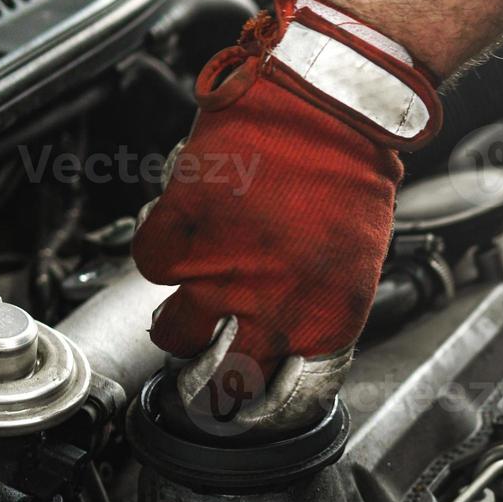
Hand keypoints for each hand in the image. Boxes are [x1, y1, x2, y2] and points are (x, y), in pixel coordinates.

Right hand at [133, 0, 440, 429]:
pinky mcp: (184, 229)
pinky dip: (158, 253)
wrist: (329, 102)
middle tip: (205, 373)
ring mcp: (222, 271)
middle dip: (212, 384)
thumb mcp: (352, 256)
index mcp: (327, 319)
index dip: (268, 400)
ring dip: (176, 324)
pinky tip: (178, 239)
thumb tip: (282, 323)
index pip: (291, 394)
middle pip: (224, 381)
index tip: (255, 399)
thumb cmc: (352, 167)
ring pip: (175, 332)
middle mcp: (273, 307)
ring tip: (184, 305)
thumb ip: (314, 300)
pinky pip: (150, 264)